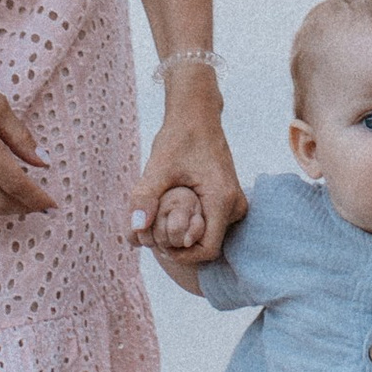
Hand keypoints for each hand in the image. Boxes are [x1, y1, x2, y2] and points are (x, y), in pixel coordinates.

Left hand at [131, 87, 245, 279]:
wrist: (197, 116)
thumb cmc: (177, 139)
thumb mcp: (158, 167)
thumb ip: (145, 197)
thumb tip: (135, 228)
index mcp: (222, 200)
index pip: (207, 250)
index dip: (181, 255)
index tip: (158, 244)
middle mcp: (236, 205)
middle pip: (208, 245)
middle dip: (180, 245)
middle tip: (156, 229)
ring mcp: (236, 204)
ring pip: (210, 237)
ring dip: (185, 234)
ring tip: (163, 217)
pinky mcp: (230, 200)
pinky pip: (212, 225)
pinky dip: (191, 224)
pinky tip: (173, 211)